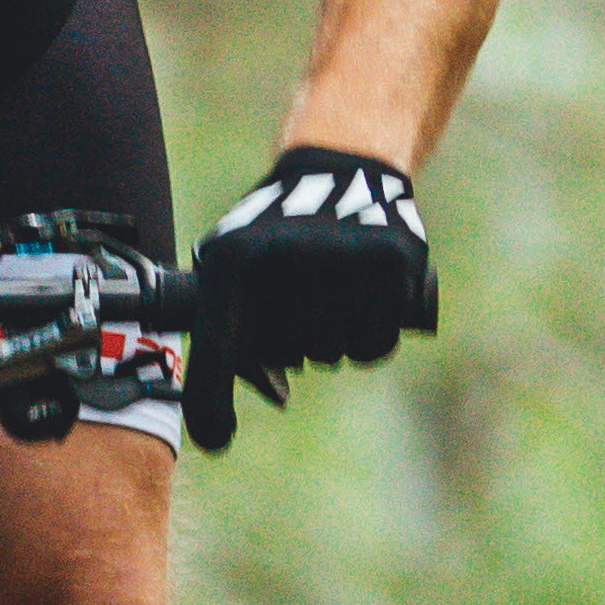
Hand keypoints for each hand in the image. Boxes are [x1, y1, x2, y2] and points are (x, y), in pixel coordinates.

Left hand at [182, 144, 435, 448]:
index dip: (210, 401)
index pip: (216, 348)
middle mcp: (287, 254)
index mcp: (233, 258)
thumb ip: (230, 337)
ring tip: (331, 298)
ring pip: (337, 353)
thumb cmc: (275, 234)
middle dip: (295, 345)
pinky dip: (370, 339)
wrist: (342, 163)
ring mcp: (345, 256)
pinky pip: (377, 343)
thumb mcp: (231, 264)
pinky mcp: (394, 259)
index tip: (215, 440)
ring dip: (335, 343)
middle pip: (288, 356)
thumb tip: (264, 403)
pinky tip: (363, 306)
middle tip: (301, 304)